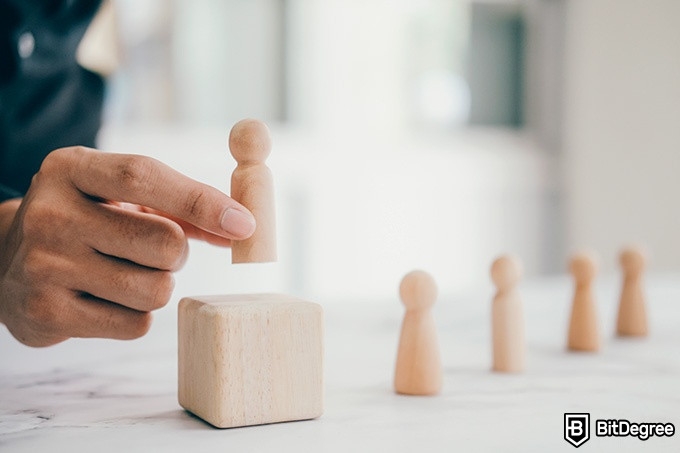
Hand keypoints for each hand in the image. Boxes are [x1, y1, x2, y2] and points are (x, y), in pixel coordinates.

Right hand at [0, 146, 255, 346]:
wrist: (7, 262)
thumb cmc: (87, 222)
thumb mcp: (121, 197)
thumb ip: (182, 206)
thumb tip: (241, 227)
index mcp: (71, 170)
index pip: (144, 177)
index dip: (202, 202)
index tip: (245, 224)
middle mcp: (51, 214)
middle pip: (164, 243)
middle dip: (176, 254)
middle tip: (152, 251)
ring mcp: (44, 266)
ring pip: (156, 290)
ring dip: (157, 286)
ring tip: (125, 274)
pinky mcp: (46, 314)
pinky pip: (136, 325)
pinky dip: (137, 316)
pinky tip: (106, 299)